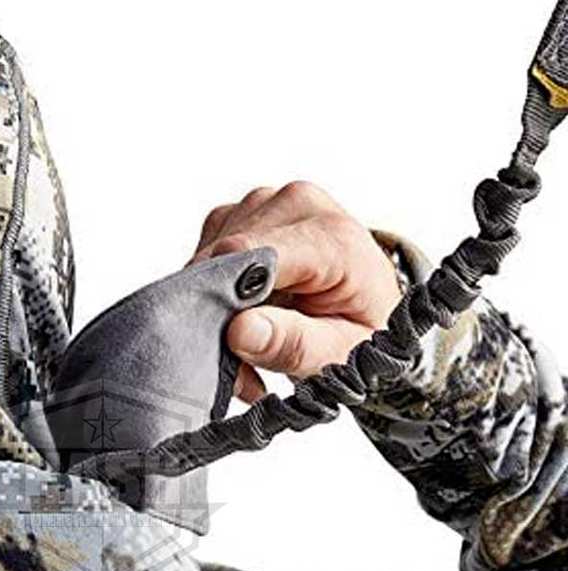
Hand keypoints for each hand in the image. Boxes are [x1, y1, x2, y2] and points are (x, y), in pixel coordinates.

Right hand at [190, 181, 402, 402]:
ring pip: (206, 260)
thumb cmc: (358, 326)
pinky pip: (204, 256)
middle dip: (221, 316)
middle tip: (241, 366)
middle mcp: (296, 205)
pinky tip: (240, 314)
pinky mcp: (239, 214)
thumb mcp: (338, 352)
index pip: (253, 255)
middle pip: (223, 259)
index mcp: (332, 236)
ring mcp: (265, 203)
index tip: (225, 345)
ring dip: (215, 309)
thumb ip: (292, 344)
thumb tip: (239, 331)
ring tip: (247, 344)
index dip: (224, 300)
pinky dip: (212, 293)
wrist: (367, 301)